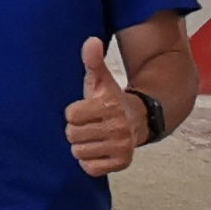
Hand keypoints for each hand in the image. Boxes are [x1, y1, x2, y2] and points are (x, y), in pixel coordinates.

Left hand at [65, 36, 139, 175]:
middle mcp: (117, 128)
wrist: (140, 119)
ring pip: (79, 152)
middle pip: (72, 135)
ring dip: (82, 146)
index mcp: (109, 106)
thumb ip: (93, 60)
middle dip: (77, 129)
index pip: (70, 115)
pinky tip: (98, 150)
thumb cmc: (110, 99)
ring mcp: (121, 147)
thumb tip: (91, 40)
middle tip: (89, 124)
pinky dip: (90, 162)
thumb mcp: (101, 80)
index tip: (85, 110)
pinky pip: (90, 169)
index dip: (74, 112)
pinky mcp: (122, 163)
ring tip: (94, 136)